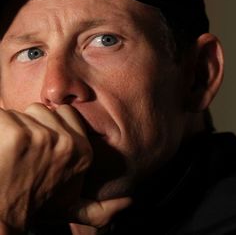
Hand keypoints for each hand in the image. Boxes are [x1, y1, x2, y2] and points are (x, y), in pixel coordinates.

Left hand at [0, 103, 92, 231]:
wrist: (1, 220)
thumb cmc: (33, 207)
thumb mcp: (71, 208)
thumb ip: (101, 208)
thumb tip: (128, 202)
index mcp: (83, 151)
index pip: (66, 113)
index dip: (49, 123)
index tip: (39, 142)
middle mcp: (68, 143)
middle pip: (41, 110)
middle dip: (29, 124)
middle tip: (21, 151)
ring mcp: (43, 138)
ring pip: (20, 113)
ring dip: (10, 127)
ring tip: (8, 151)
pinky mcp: (16, 136)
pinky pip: (2, 116)